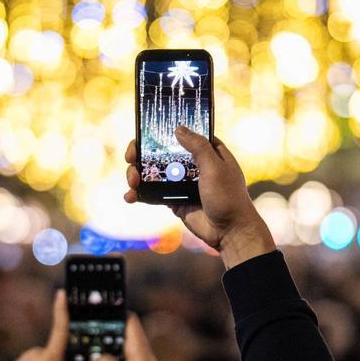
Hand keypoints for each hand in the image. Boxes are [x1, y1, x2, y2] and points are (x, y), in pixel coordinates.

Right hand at [90, 313, 185, 360]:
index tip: (99, 310)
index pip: (130, 319)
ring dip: (103, 348)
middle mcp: (137, 350)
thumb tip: (93, 357)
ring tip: (84, 347)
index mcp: (138, 346)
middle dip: (104, 330)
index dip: (116, 312)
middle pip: (119, 332)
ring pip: (116, 348)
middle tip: (84, 329)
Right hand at [123, 126, 274, 268]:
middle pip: (161, 153)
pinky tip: (130, 196)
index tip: (144, 133)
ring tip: (132, 180)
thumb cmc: (228, 197)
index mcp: (207, 152)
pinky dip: (140, 194)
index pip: (182, 135)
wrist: (229, 231)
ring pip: (154, 173)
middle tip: (131, 157)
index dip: (162, 132)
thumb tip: (178, 129)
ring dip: (138, 174)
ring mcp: (182, 183)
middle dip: (142, 154)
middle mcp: (193, 165)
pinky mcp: (174, 200)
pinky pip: (153, 194)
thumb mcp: (215, 166)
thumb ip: (198, 146)